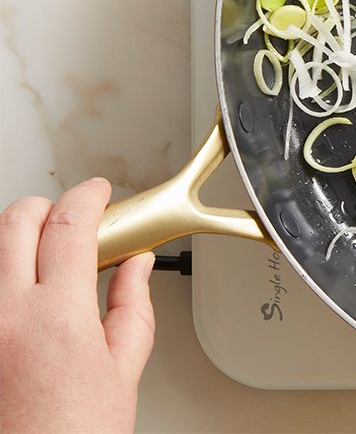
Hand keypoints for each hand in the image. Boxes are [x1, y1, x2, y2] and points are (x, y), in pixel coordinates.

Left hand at [0, 178, 155, 433]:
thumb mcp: (124, 370)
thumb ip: (132, 305)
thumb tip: (136, 266)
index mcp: (58, 316)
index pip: (70, 224)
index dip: (89, 196)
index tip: (99, 192)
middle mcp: (5, 314)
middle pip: (15, 222)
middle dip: (47, 206)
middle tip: (71, 217)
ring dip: (19, 239)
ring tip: (47, 259)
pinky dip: (4, 277)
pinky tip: (24, 293)